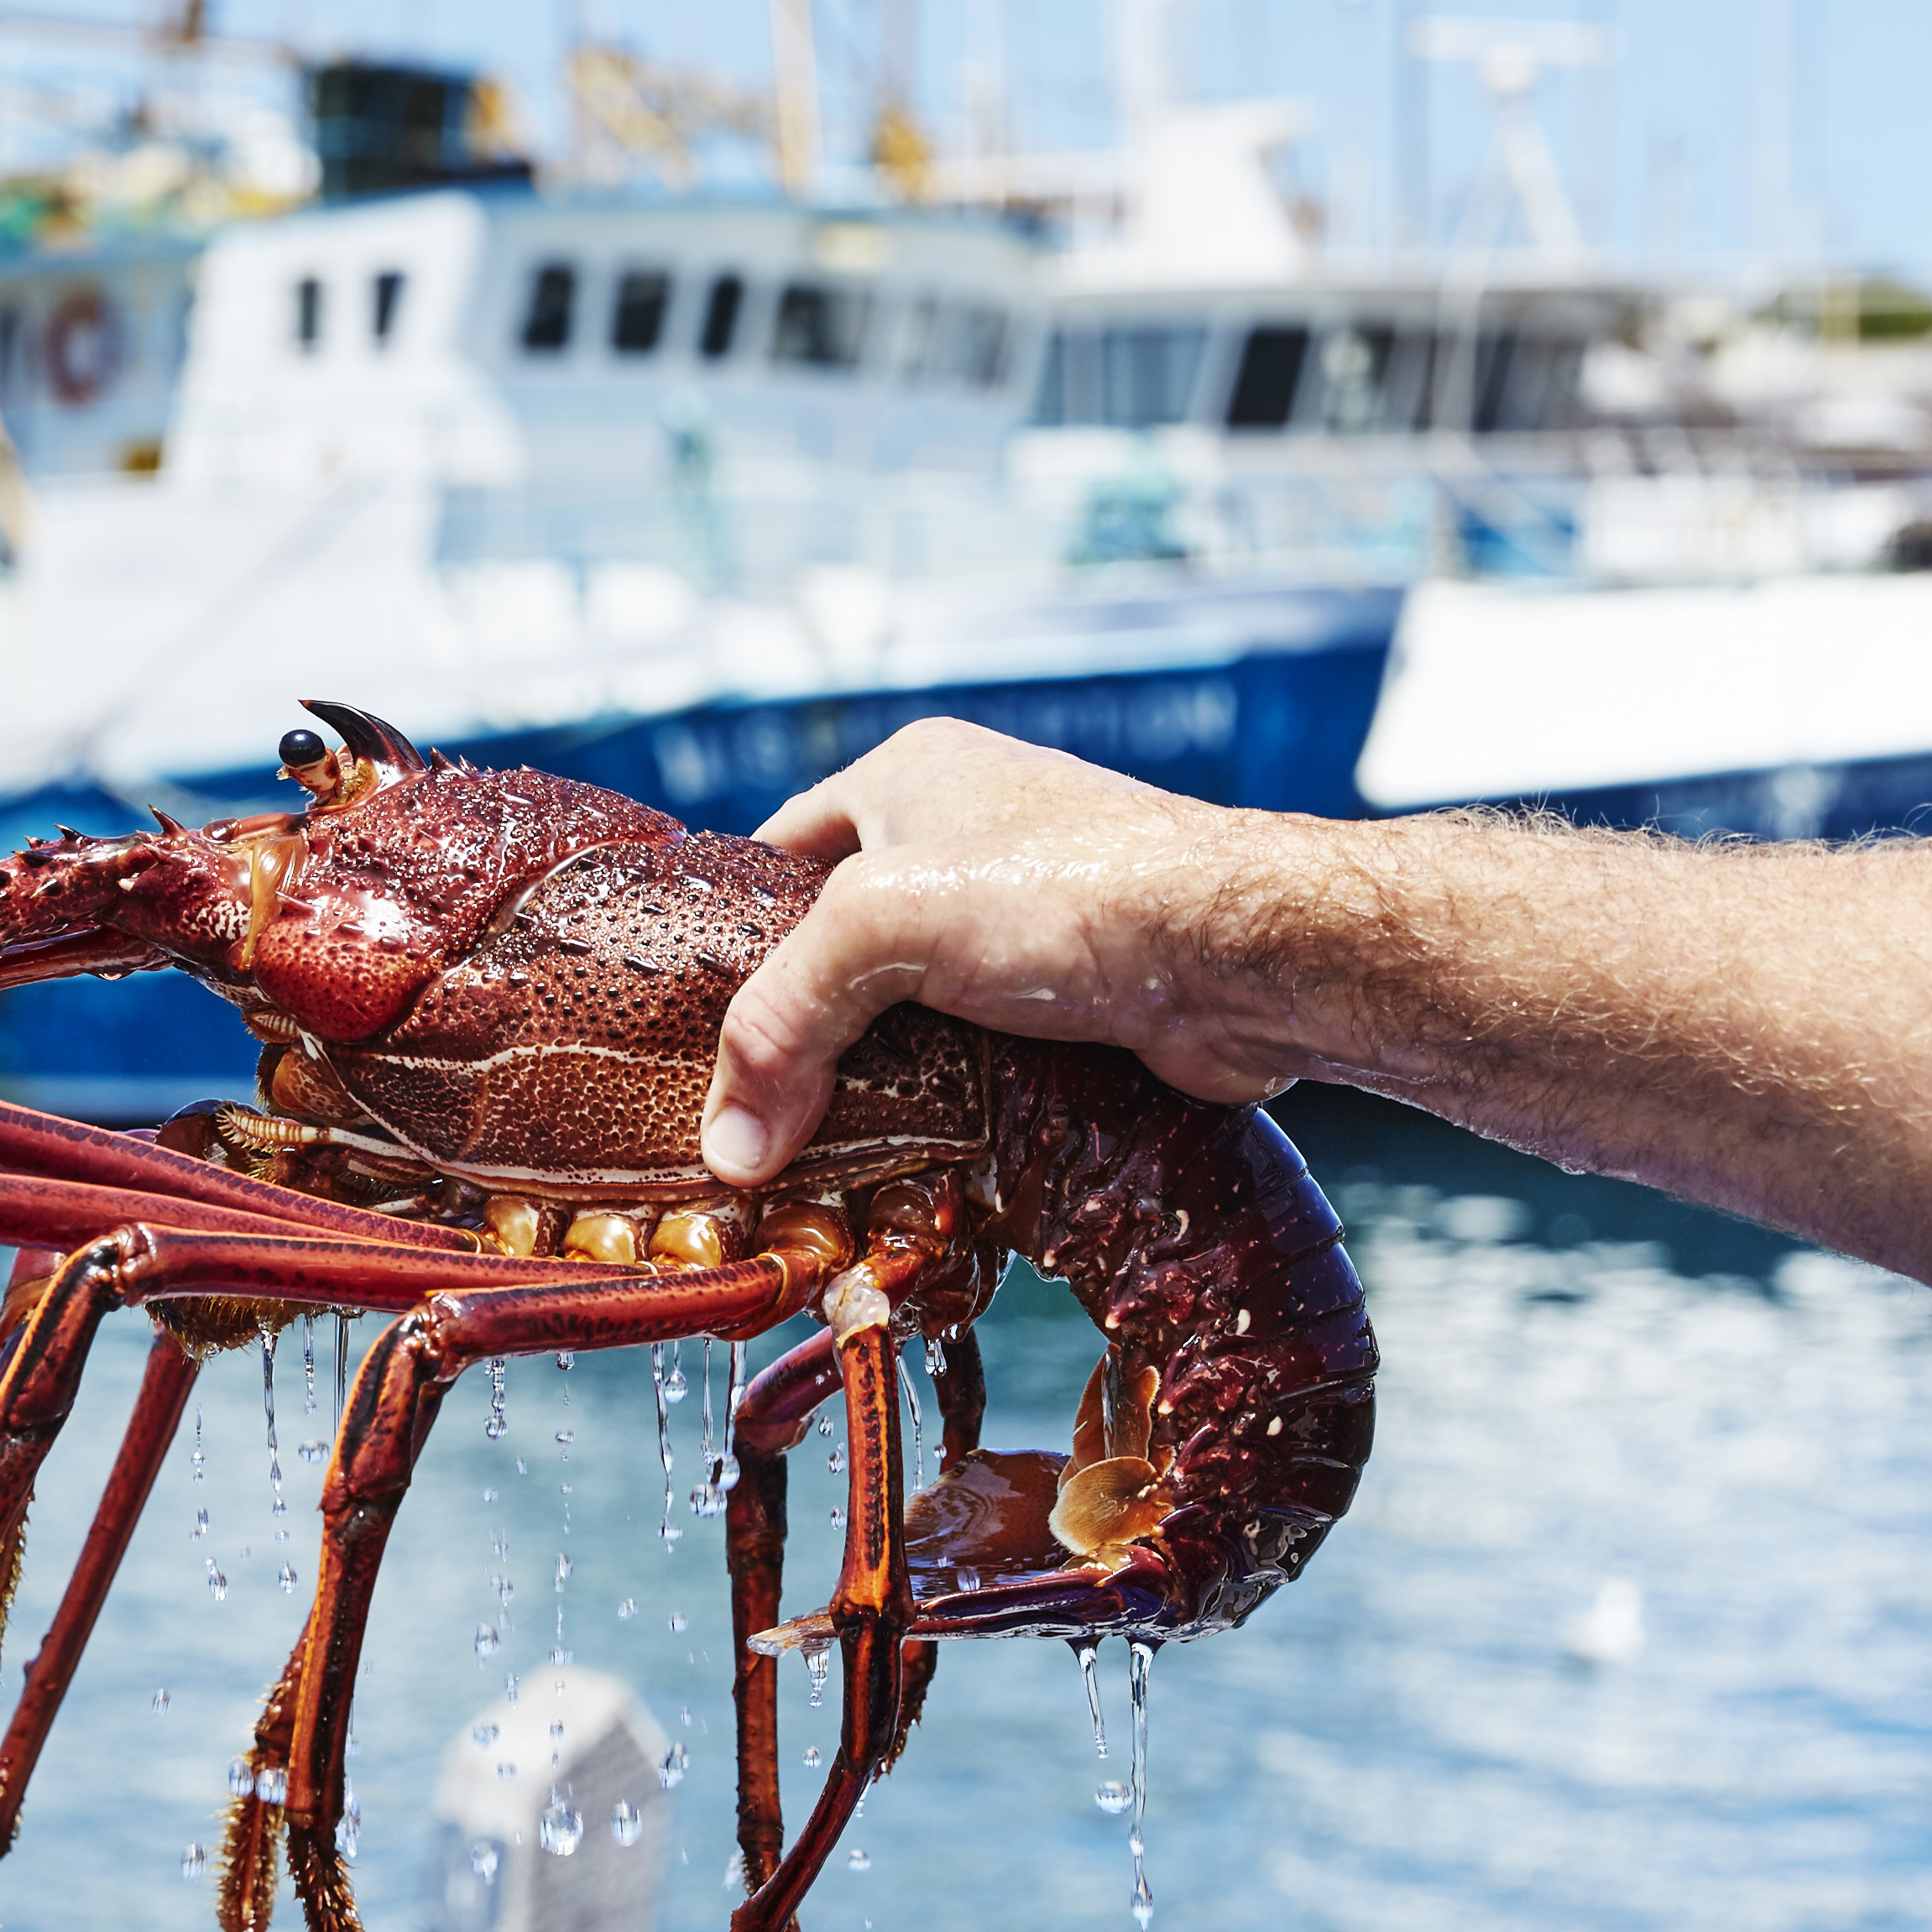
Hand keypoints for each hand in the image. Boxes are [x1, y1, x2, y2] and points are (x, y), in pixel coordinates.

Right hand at [701, 720, 1333, 1185]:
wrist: (1236, 952)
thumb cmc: (1064, 890)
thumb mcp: (879, 929)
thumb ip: (781, 1026)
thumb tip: (728, 1149)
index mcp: (909, 777)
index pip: (779, 855)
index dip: (733, 939)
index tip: (696, 1029)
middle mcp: (968, 835)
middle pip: (843, 944)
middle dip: (805, 1025)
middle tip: (753, 1110)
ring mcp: (1028, 916)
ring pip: (914, 1008)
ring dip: (878, 1076)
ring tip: (821, 1150)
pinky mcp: (1076, 993)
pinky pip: (981, 1051)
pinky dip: (948, 1101)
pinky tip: (919, 1153)